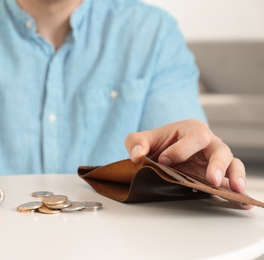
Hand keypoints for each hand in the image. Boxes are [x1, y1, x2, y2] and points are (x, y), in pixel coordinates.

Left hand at [124, 119, 251, 208]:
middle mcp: (208, 144)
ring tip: (234, 190)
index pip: (195, 136)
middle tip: (211, 179)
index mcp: (192, 130)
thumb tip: (137, 155)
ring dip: (234, 176)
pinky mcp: (216, 176)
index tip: (164, 160)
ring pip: (231, 164)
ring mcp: (214, 161)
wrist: (161, 153)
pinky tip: (243, 202)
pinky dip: (238, 191)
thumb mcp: (142, 139)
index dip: (181, 150)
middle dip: (217, 164)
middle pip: (220, 149)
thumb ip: (136, 142)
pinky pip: (229, 181)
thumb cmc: (157, 143)